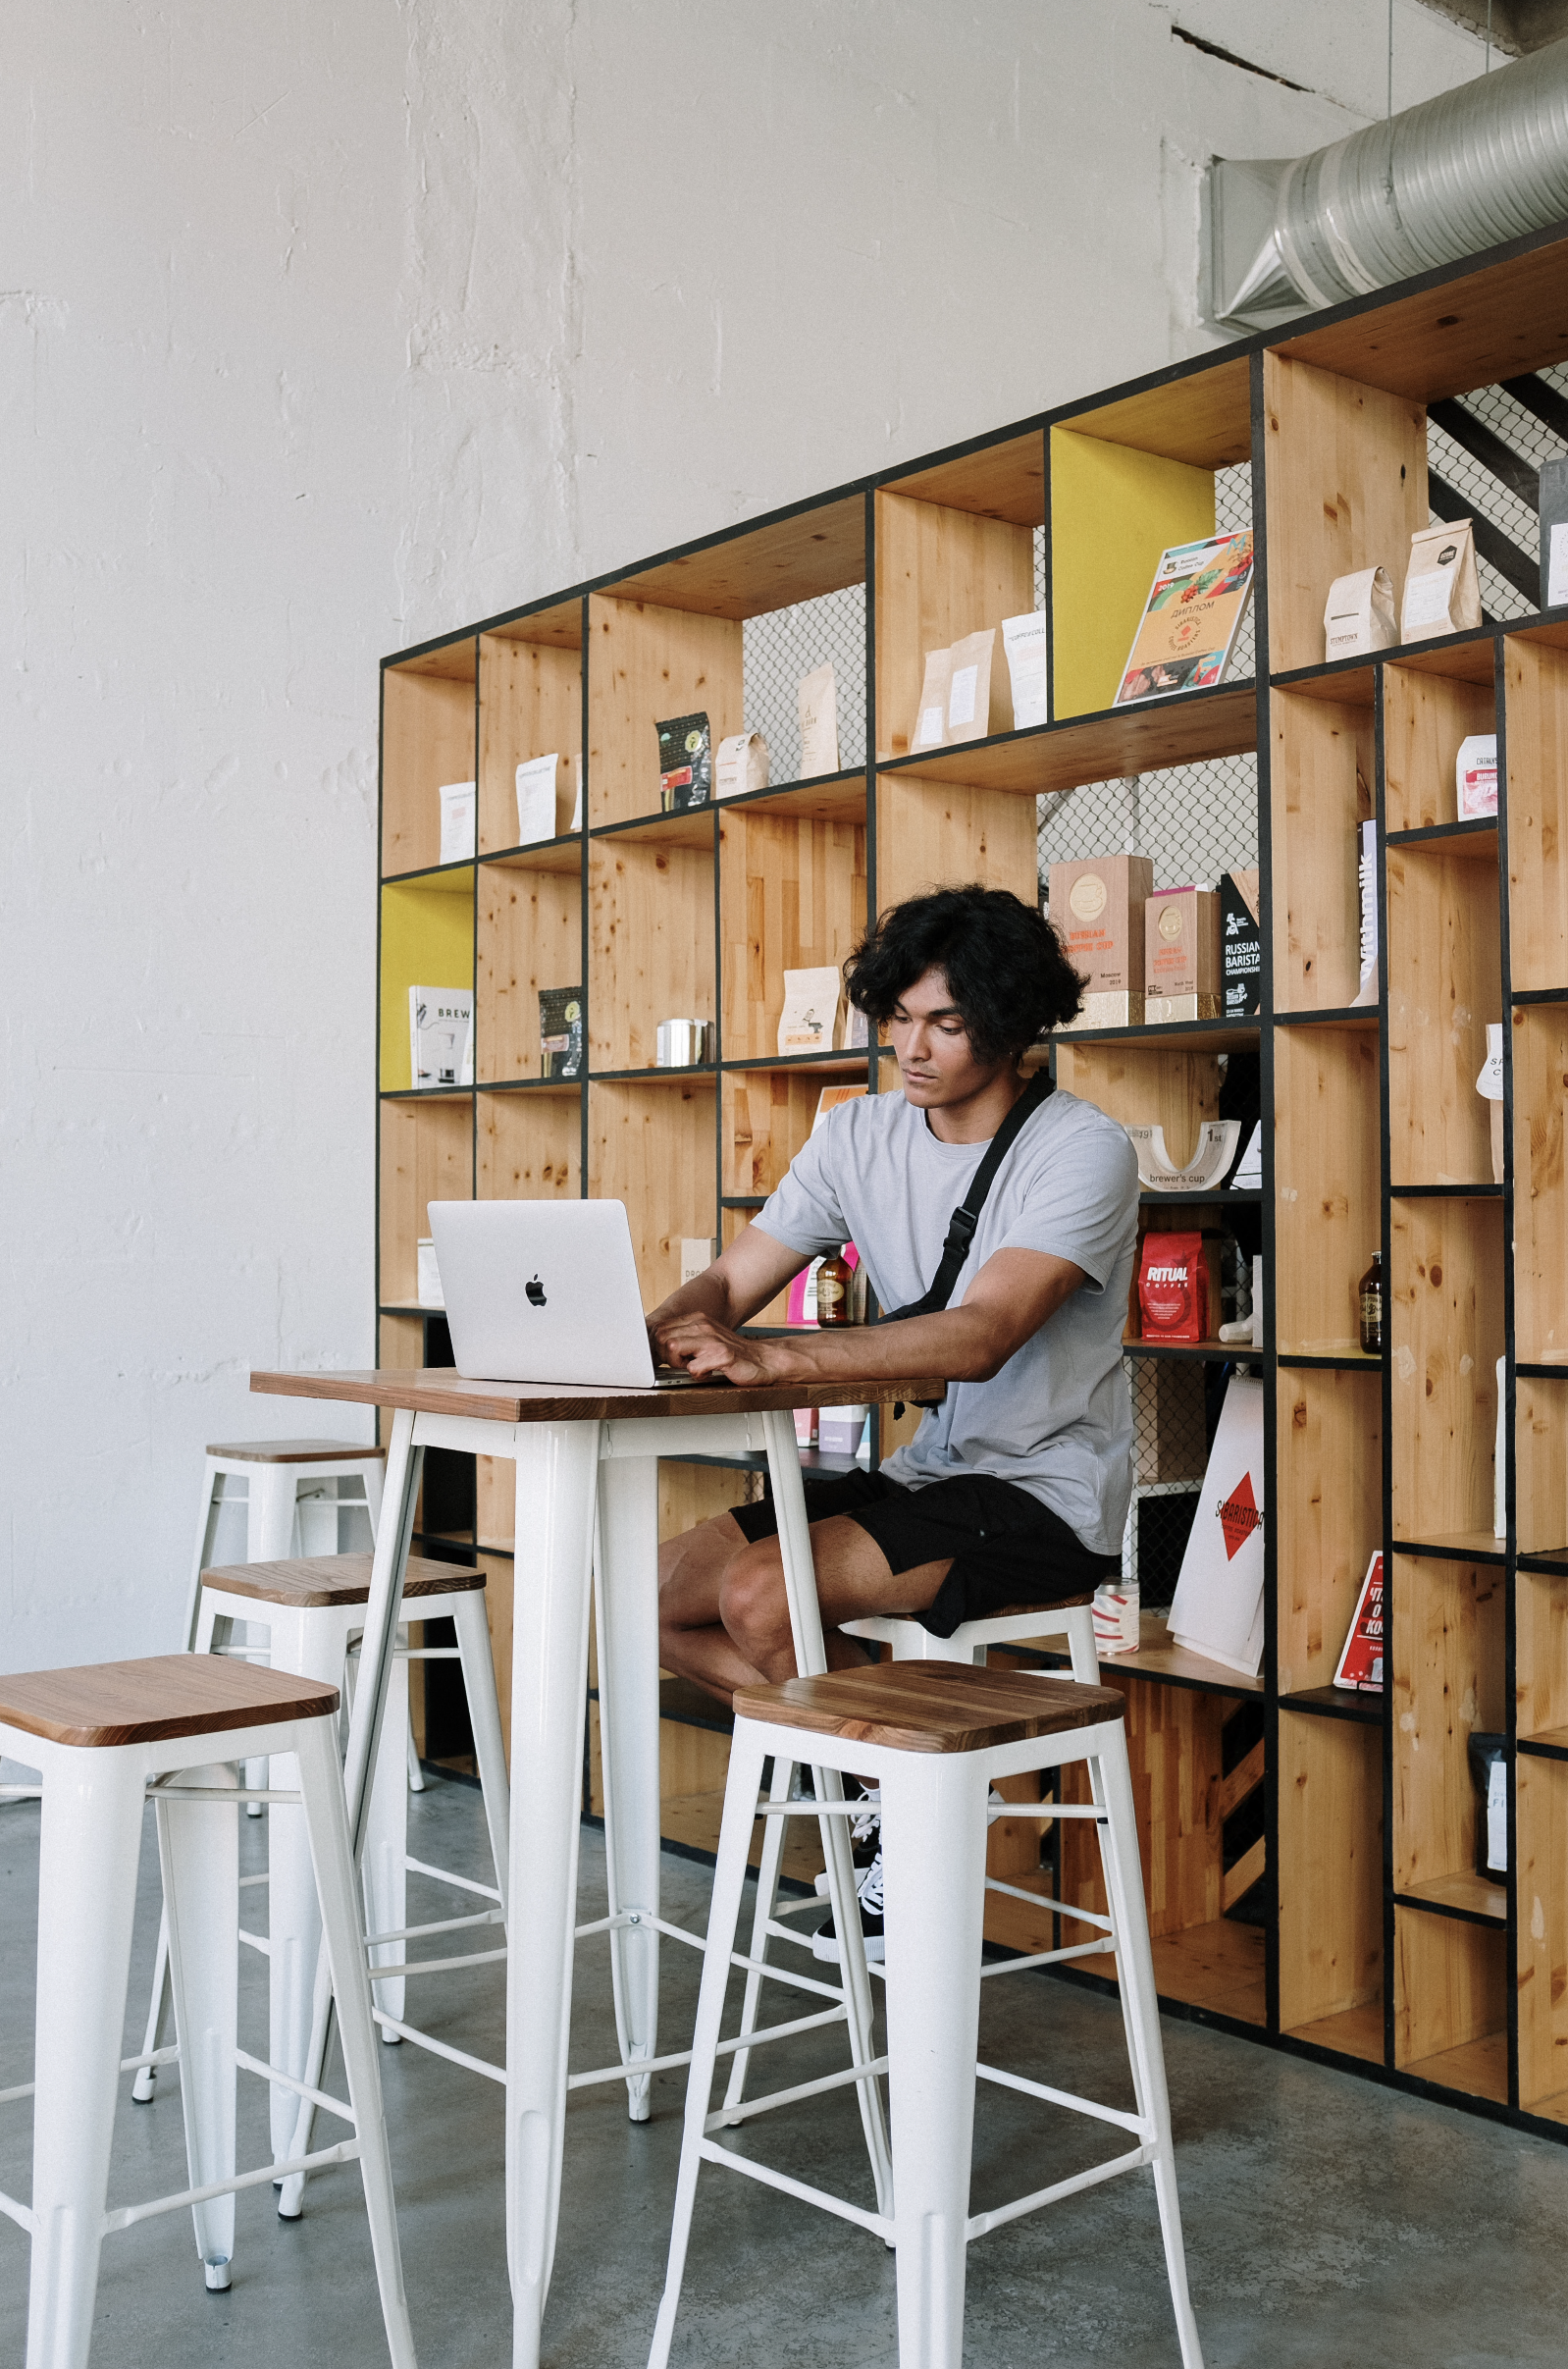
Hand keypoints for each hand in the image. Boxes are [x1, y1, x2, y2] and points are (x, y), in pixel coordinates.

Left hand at [652, 1309, 793, 1387]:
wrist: (762, 1360)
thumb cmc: (731, 1353)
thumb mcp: (705, 1339)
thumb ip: (685, 1338)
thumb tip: (658, 1346)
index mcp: (697, 1320)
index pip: (660, 1328)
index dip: (660, 1346)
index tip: (670, 1357)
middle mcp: (703, 1326)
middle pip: (663, 1338)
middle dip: (667, 1356)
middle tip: (682, 1364)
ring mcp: (713, 1340)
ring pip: (674, 1348)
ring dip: (679, 1364)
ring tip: (693, 1367)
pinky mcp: (722, 1356)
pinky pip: (694, 1368)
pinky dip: (698, 1375)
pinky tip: (708, 1373)